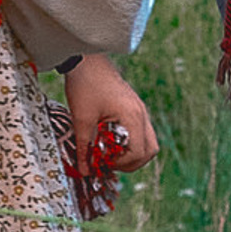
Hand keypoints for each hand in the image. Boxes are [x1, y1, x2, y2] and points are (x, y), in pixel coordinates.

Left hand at [62, 55, 159, 173]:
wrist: (86, 60)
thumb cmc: (85, 84)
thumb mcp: (81, 119)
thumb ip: (84, 147)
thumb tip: (84, 171)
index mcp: (132, 116)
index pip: (138, 152)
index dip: (122, 164)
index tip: (104, 164)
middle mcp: (141, 113)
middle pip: (149, 150)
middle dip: (131, 163)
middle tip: (109, 164)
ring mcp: (139, 109)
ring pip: (148, 141)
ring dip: (132, 153)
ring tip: (110, 153)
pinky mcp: (133, 107)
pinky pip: (140, 131)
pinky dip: (130, 141)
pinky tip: (110, 139)